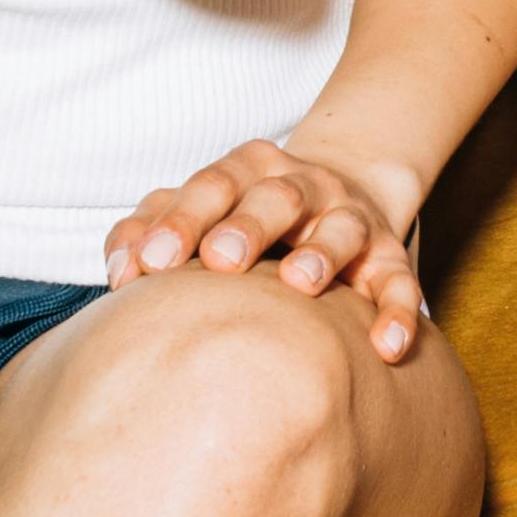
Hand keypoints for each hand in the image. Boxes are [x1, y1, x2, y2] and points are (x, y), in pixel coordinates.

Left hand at [98, 128, 429, 362]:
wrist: (341, 195)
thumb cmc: (245, 217)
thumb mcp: (202, 209)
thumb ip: (154, 230)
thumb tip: (119, 273)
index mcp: (250, 169)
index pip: (213, 184)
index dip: (181, 220)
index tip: (151, 264)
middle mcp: (304, 185)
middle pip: (276, 197)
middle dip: (248, 226)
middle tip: (220, 261)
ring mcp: (350, 217)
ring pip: (341, 229)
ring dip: (322, 254)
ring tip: (301, 284)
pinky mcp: (388, 255)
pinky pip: (397, 281)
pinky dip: (396, 310)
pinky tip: (386, 346)